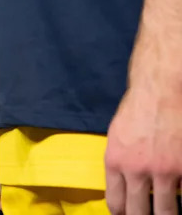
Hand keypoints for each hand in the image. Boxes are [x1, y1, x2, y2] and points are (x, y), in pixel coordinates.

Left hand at [105, 84, 181, 214]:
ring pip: (167, 212)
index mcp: (115, 162)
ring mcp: (164, 170)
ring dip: (167, 214)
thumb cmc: (138, 110)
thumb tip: (125, 189)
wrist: (161, 89)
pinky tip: (180, 196)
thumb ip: (120, 166)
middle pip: (139, 214)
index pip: (116, 204)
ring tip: (167, 212)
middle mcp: (137, 170)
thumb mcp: (116, 138)